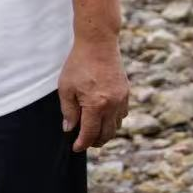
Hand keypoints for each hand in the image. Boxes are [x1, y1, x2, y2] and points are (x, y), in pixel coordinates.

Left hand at [59, 35, 128, 151]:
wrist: (99, 44)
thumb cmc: (79, 64)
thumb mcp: (66, 89)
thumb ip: (68, 111)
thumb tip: (70, 128)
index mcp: (96, 105)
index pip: (90, 134)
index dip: (82, 144)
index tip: (76, 147)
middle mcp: (112, 105)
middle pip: (107, 134)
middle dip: (95, 142)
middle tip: (84, 142)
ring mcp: (122, 99)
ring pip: (117, 126)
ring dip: (106, 132)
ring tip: (94, 132)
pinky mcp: (126, 92)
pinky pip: (123, 114)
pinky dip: (114, 121)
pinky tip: (104, 118)